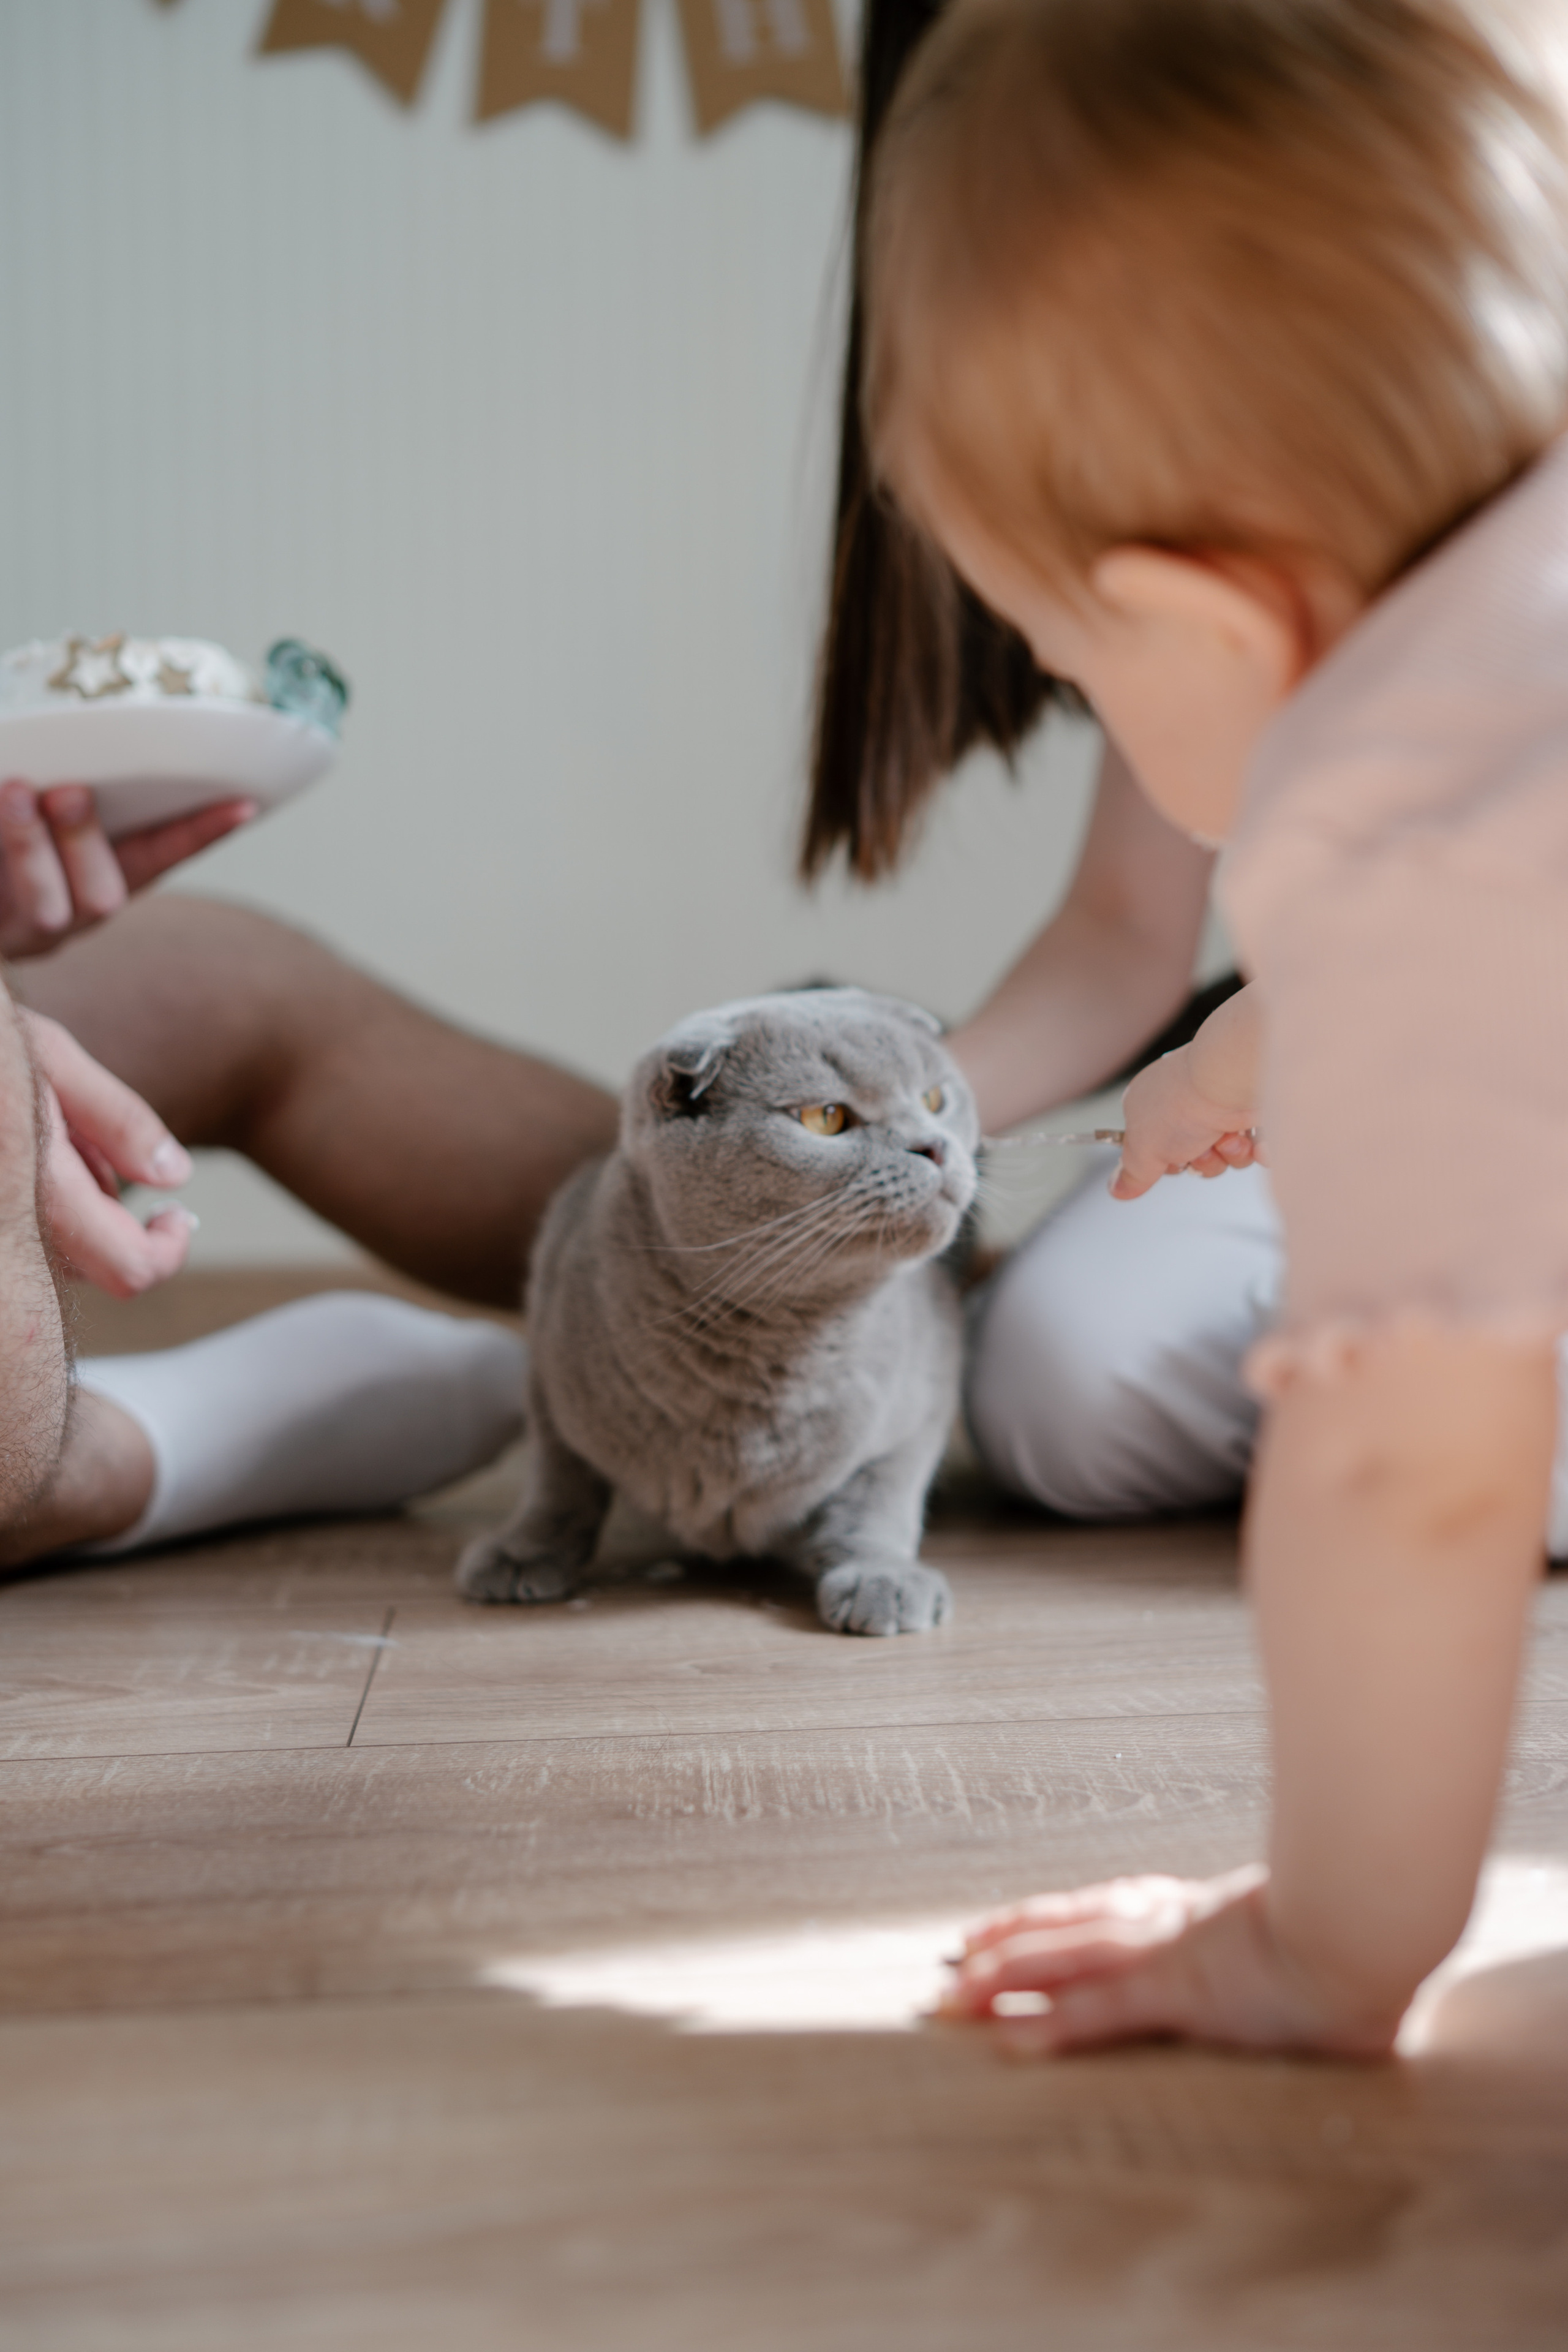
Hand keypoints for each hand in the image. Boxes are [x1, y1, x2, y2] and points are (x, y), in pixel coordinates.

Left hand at [0, 780, 255, 958]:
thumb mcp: (22, 803)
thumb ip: (60, 789)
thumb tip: (74, 758)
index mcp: (92, 883)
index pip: (159, 858)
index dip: (200, 833)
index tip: (241, 801)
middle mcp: (62, 919)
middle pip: (102, 900)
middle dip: (85, 842)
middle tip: (66, 788)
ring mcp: (18, 934)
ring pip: (47, 912)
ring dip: (30, 849)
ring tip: (10, 790)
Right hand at [25, 1011, 195, 1295]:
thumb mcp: (44, 1053)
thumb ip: (115, 1118)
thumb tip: (174, 1177)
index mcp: (30, 1185)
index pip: (128, 1268)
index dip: (165, 1249)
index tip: (176, 1214)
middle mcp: (6, 1221)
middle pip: (93, 1268)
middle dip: (117, 1222)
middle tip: (103, 1156)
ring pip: (53, 1255)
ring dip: (76, 1208)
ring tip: (51, 1133)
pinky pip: (20, 1234)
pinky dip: (38, 1202)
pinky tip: (23, 1147)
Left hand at [938, 1870, 1399, 2058]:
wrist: (1370, 1925)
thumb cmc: (1347, 1936)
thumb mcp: (1293, 1939)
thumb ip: (1265, 1947)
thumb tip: (1273, 1966)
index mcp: (1188, 1910)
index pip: (1096, 1911)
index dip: (1041, 1922)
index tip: (993, 1930)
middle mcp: (1165, 1922)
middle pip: (1065, 1927)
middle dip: (1003, 1947)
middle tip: (949, 1965)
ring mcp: (1169, 1953)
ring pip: (1065, 1961)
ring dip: (1004, 1980)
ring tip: (951, 1999)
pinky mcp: (1180, 1988)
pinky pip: (1102, 2009)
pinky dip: (1052, 2020)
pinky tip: (1008, 2036)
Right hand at [1111, 1044, 1259, 1198]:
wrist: (1232, 1079)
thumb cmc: (1181, 1106)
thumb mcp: (1144, 1149)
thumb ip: (1132, 1174)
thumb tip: (1117, 1191)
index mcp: (1150, 1104)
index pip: (1155, 1147)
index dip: (1165, 1162)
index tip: (1171, 1160)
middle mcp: (1185, 1103)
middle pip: (1193, 1156)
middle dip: (1202, 1161)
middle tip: (1202, 1149)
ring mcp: (1219, 1105)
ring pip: (1225, 1154)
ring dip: (1228, 1154)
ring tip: (1229, 1137)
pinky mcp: (1250, 1108)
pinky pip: (1254, 1145)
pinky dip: (1256, 1149)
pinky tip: (1254, 1142)